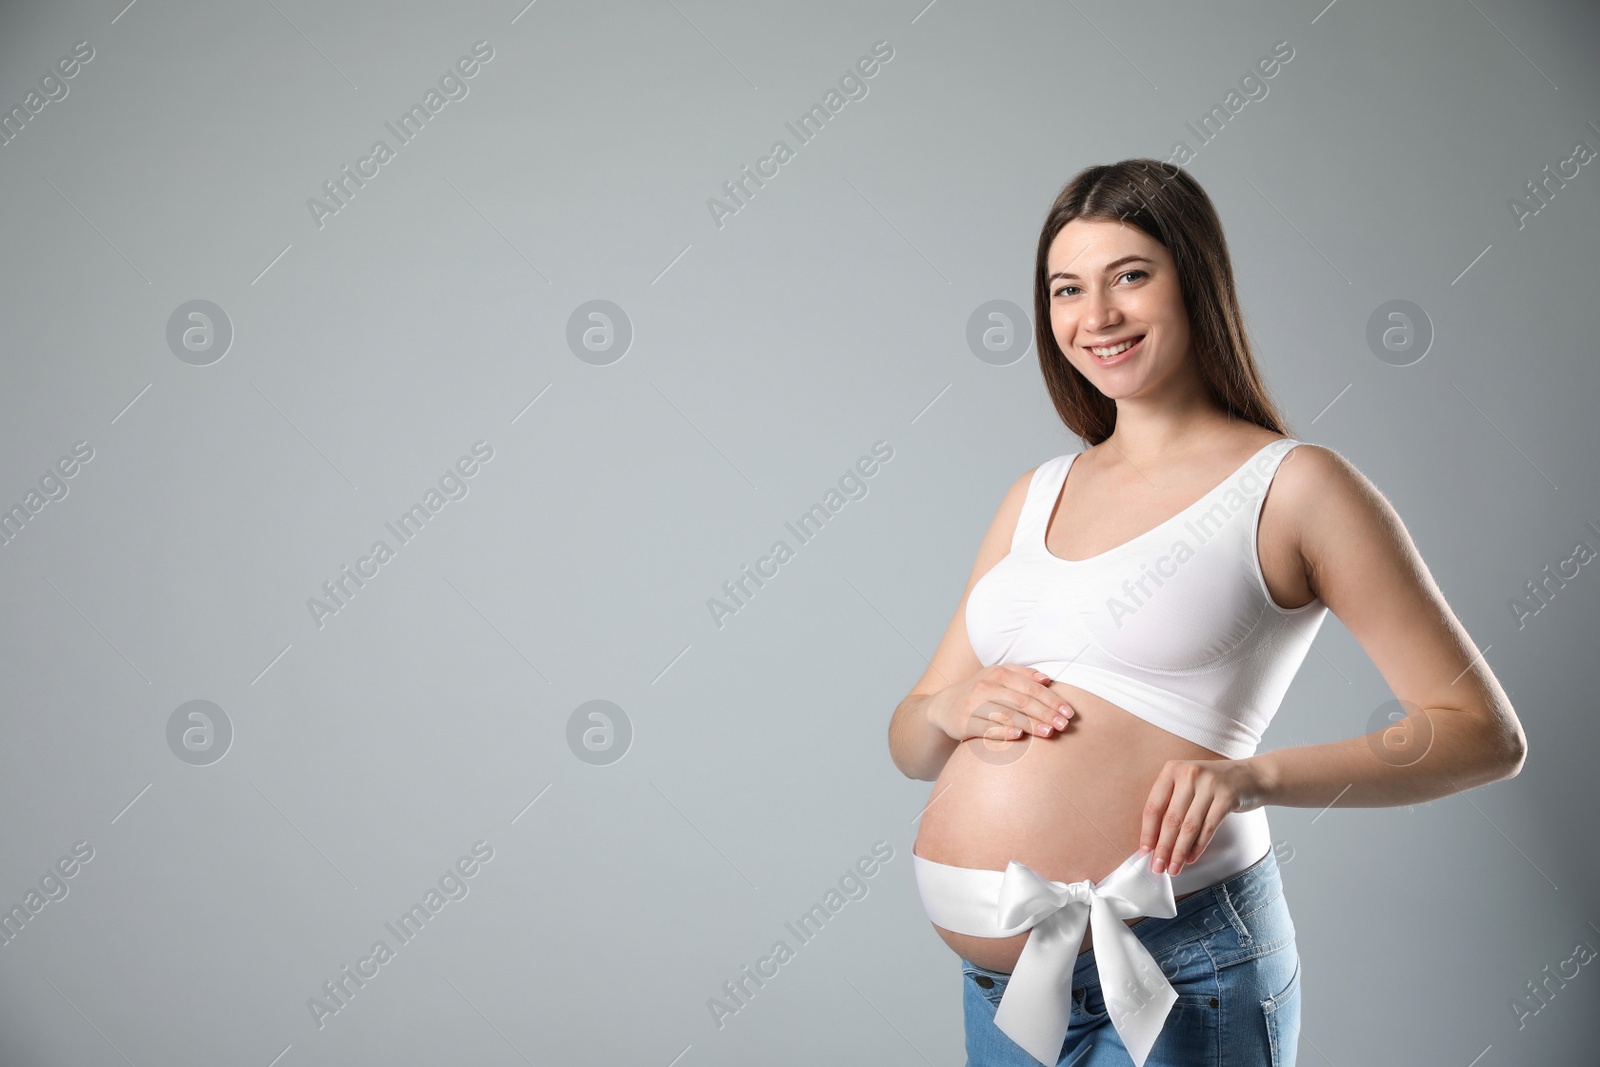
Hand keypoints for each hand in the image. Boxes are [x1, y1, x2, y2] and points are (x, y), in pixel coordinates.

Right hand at [927, 664, 1074, 743]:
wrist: (944, 706)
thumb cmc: (980, 692)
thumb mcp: (998, 677)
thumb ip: (1023, 675)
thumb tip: (1047, 679)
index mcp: (998, 673)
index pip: (1031, 687)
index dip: (1052, 700)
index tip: (1068, 712)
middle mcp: (985, 686)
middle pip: (1021, 701)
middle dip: (1045, 714)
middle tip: (1063, 725)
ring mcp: (973, 704)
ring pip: (1007, 715)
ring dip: (1030, 724)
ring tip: (1049, 732)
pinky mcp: (964, 721)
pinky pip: (987, 727)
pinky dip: (1003, 732)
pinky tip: (1019, 736)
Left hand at [1140, 759, 1271, 876]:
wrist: (1252, 776)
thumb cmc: (1213, 784)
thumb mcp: (1188, 785)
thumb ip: (1171, 805)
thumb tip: (1154, 841)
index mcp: (1172, 769)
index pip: (1154, 806)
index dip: (1148, 832)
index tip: (1144, 851)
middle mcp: (1189, 774)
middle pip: (1171, 819)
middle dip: (1163, 847)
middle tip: (1157, 867)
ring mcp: (1209, 785)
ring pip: (1189, 827)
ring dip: (1179, 852)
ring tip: (1173, 868)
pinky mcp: (1227, 797)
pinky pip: (1208, 828)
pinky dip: (1198, 847)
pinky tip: (1190, 859)